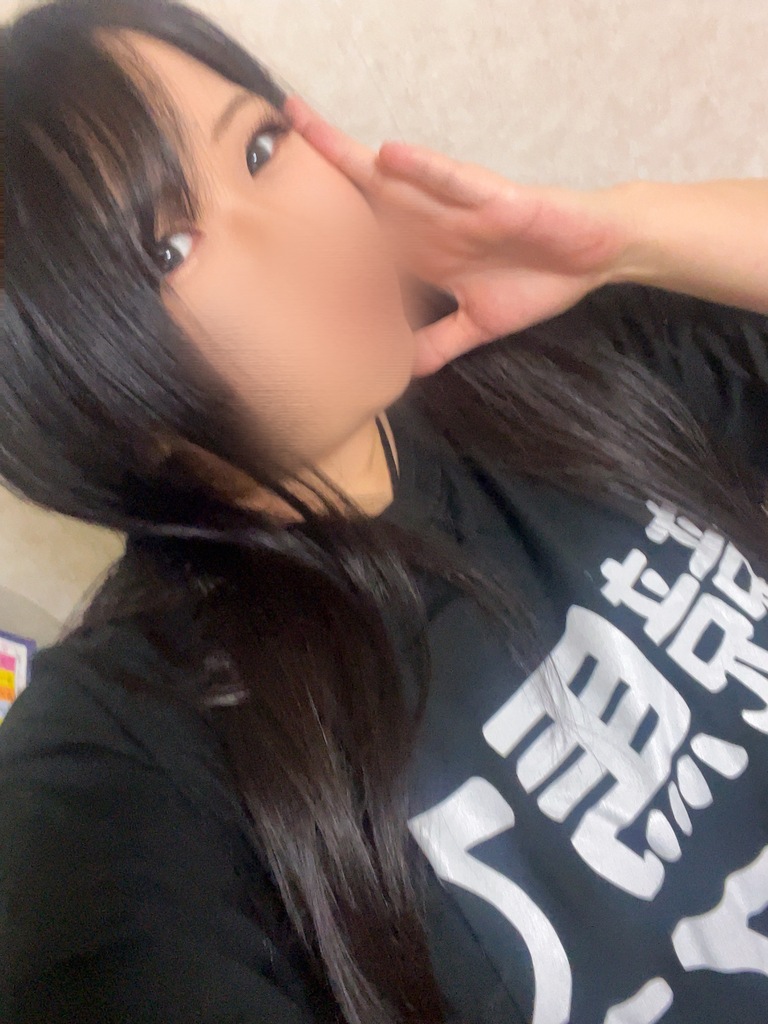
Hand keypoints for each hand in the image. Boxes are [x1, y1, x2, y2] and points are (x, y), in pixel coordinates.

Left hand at [283, 94, 633, 375]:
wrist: (596, 258)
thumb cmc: (538, 279)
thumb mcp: (480, 325)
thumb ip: (439, 342)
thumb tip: (403, 373)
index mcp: (424, 250)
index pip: (362, 237)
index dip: (321, 228)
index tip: (271, 223)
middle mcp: (431, 222)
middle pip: (364, 192)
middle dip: (316, 165)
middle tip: (269, 136)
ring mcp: (461, 208)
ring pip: (398, 179)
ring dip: (351, 153)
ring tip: (303, 127)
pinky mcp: (499, 200)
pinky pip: (457, 182)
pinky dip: (427, 172)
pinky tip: (390, 158)